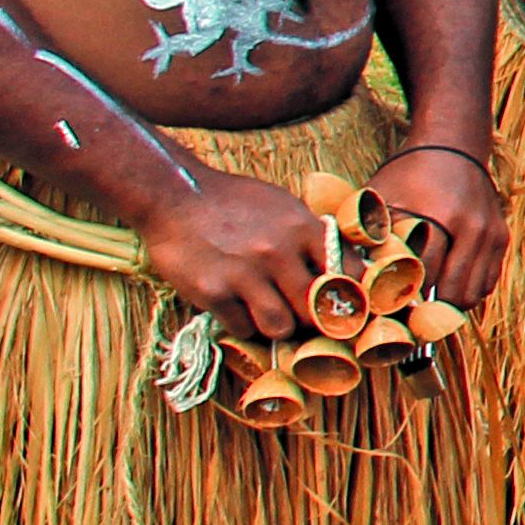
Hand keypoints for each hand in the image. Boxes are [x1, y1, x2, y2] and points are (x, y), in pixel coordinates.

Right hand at [139, 170, 335, 340]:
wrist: (174, 196)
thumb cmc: (235, 202)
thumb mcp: (285, 208)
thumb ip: (314, 237)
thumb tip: (349, 269)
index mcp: (304, 229)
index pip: (349, 276)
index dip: (348, 296)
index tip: (341, 305)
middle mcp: (278, 252)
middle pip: (315, 311)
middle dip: (310, 318)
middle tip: (299, 314)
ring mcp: (245, 274)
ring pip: (281, 327)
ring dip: (277, 326)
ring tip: (267, 312)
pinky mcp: (213, 291)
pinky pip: (242, 328)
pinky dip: (242, 324)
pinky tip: (236, 307)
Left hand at [365, 143, 505, 308]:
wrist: (454, 146)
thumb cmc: (408, 173)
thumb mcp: (382, 196)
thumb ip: (370, 234)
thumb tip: (355, 276)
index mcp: (441, 217)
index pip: (424, 275)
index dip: (405, 297)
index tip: (388, 309)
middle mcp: (472, 228)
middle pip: (454, 291)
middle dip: (429, 309)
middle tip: (407, 315)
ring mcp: (491, 234)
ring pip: (475, 293)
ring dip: (450, 303)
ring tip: (426, 304)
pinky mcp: (502, 238)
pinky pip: (488, 282)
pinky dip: (468, 291)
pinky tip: (446, 286)